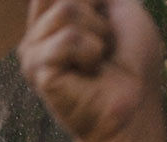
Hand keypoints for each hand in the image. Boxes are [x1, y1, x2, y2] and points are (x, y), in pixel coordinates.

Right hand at [19, 0, 163, 141]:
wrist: (134, 106)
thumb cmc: (134, 65)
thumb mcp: (123, 9)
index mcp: (54, 19)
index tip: (105, 21)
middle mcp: (38, 34)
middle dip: (97, 11)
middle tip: (105, 46)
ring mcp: (33, 53)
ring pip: (65, 10)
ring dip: (97, 33)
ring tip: (98, 61)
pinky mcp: (37, 72)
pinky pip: (66, 39)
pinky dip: (90, 52)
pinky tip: (89, 73)